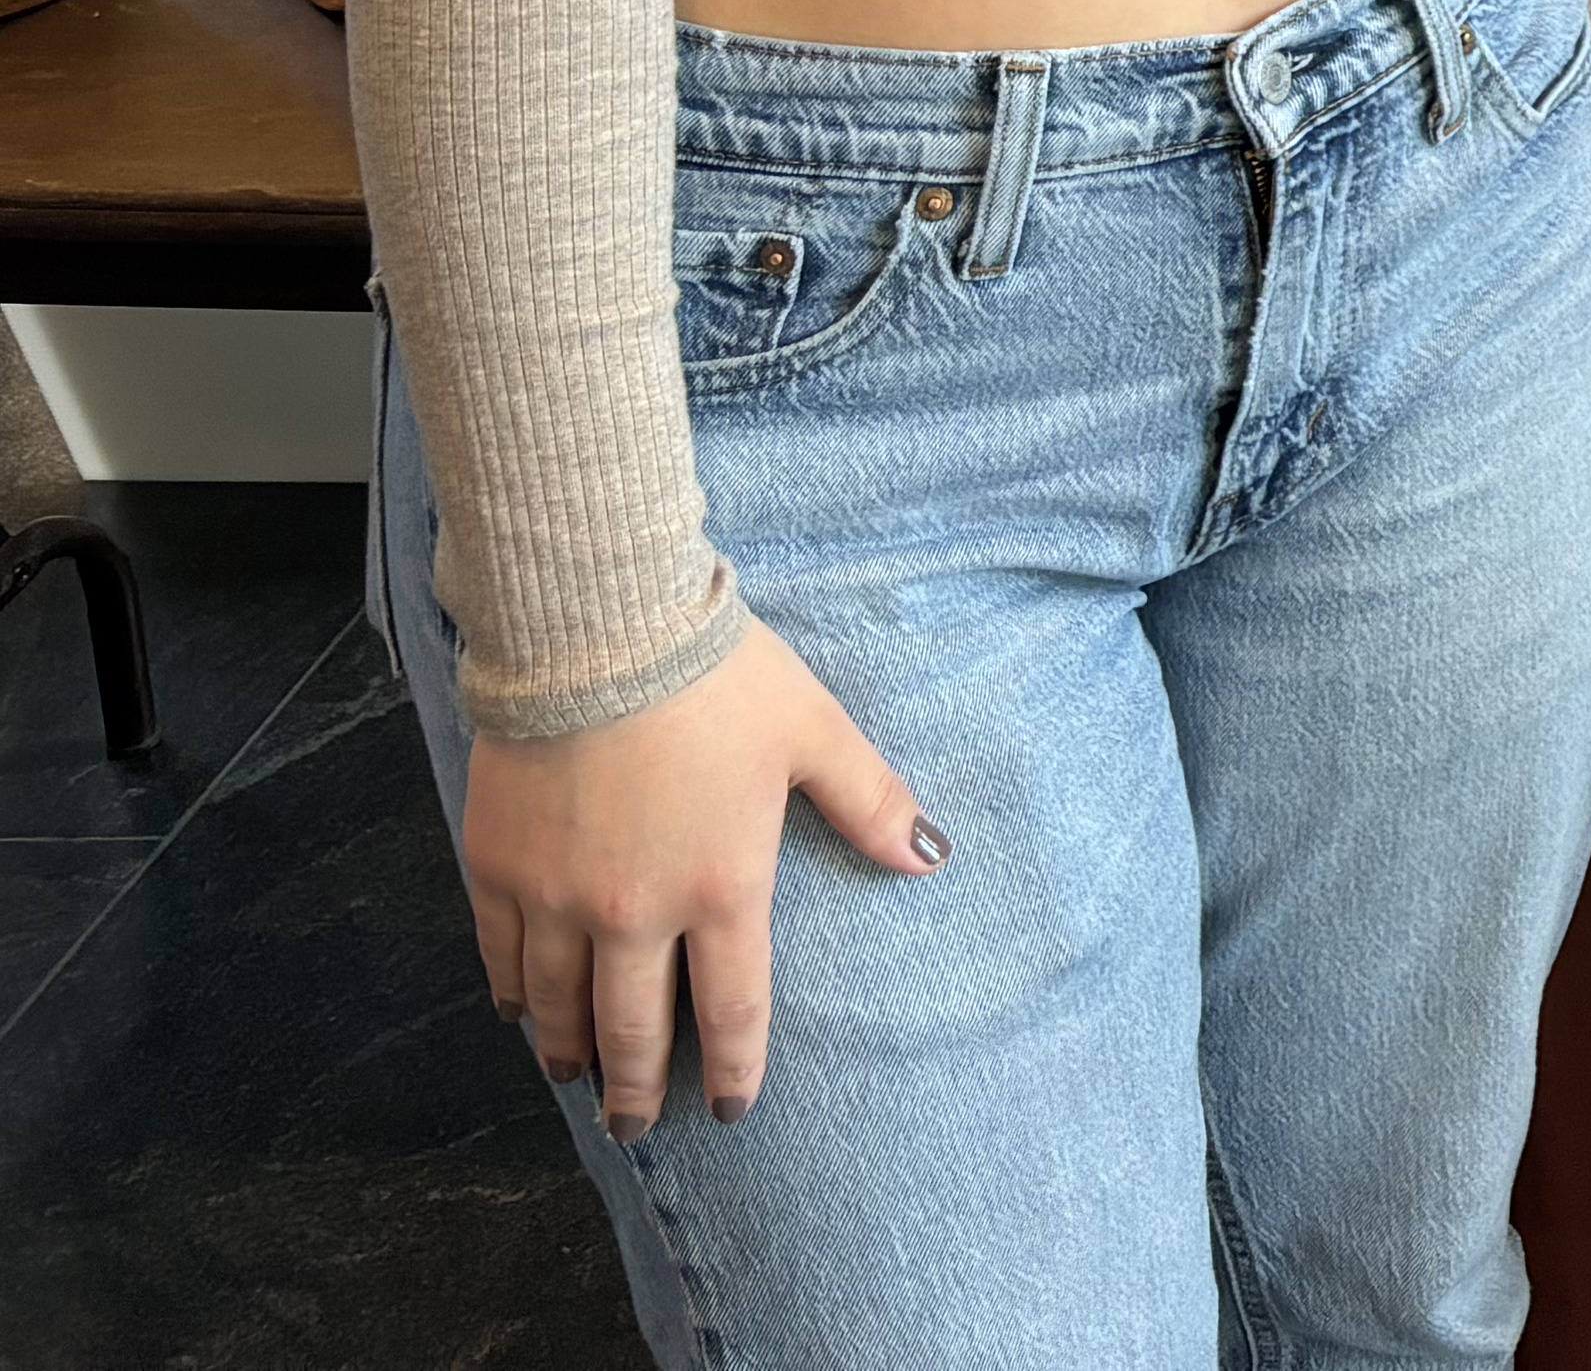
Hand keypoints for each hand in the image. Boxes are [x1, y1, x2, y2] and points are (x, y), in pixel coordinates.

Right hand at [456, 615, 937, 1135]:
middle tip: (634, 1125)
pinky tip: (521, 1009)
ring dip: (570, 1052)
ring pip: (558, 1006)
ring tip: (577, 1077)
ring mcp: (556, 899)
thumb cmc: (719, 679)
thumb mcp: (814, 732)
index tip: (732, 1109)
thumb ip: (868, 801)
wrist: (597, 630)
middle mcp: (635, 913)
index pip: (732, 1009)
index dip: (734, 1069)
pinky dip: (513, 994)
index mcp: (722, 887)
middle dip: (636, 1090)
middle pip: (632, 1031)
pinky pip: (501, 957)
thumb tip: (930, 854)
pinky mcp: (496, 868)